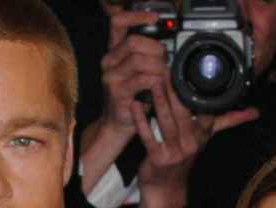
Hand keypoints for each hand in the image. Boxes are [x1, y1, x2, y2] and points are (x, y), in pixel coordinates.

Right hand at [100, 9, 167, 134]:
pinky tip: (159, 85)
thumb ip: (146, 56)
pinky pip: (141, 79)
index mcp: (114, 52)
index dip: (136, 16)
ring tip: (163, 75)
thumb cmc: (131, 97)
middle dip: (155, 48)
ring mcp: (111, 77)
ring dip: (157, 66)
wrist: (118, 124)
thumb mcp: (137, 72)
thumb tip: (166, 45)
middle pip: (134, 41)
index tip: (155, 18)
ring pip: (139, 60)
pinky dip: (155, 81)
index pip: (118, 22)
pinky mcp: (117, 92)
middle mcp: (109, 61)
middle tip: (165, 59)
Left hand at [132, 78, 258, 207]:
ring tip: (154, 81)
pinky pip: (147, 135)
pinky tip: (136, 103)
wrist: (165, 187)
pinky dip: (141, 119)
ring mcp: (174, 152)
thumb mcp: (206, 139)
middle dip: (175, 91)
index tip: (195, 73)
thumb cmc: (184, 156)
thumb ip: (229, 122)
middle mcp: (191, 144)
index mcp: (203, 135)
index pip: (209, 112)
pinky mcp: (156, 158)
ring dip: (159, 100)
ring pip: (166, 121)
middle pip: (184, 113)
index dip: (202, 94)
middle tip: (168, 70)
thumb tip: (255, 112)